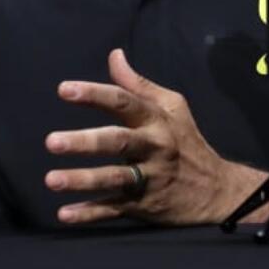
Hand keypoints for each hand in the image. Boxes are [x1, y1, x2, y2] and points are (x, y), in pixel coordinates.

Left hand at [44, 48, 254, 224]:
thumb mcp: (172, 106)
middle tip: (52, 142)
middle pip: (117, 142)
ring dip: (82, 180)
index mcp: (156, 120)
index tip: (64, 89)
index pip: (123, 102)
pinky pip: (114, 210)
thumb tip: (114, 55)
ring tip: (51, 179)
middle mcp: (152, 148)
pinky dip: (90, 213)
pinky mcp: (144, 206)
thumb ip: (137, 84)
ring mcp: (148, 179)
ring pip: (113, 179)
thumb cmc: (186, 141)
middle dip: (84, 142)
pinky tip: (65, 213)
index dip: (94, 94)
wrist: (217, 191)